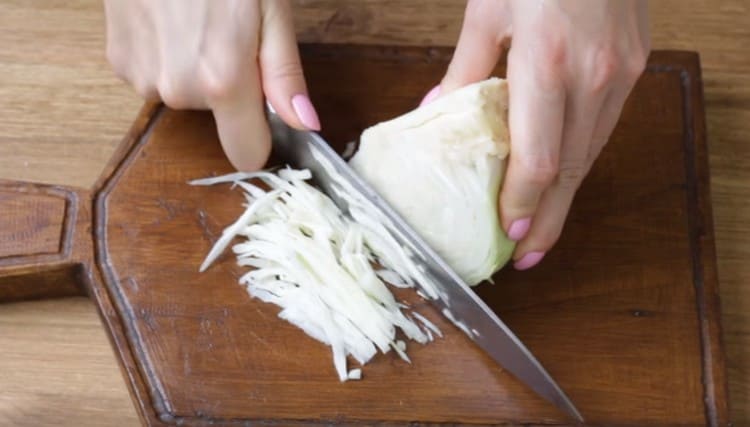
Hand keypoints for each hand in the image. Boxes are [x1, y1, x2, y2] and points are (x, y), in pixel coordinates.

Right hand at [103, 0, 319, 170]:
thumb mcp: (270, 11)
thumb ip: (284, 74)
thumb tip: (304, 123)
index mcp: (222, 80)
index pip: (247, 152)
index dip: (262, 135)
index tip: (266, 112)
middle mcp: (178, 90)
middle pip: (217, 118)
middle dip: (229, 87)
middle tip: (230, 35)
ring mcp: (143, 78)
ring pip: (186, 97)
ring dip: (196, 70)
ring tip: (196, 20)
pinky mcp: (118, 64)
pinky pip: (157, 78)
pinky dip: (167, 57)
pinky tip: (169, 20)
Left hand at [423, 0, 649, 269]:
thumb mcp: (488, 11)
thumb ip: (464, 69)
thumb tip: (437, 108)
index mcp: (546, 63)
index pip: (538, 160)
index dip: (522, 205)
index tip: (507, 237)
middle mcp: (593, 75)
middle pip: (571, 171)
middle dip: (547, 220)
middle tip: (529, 258)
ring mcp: (622, 71)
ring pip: (592, 154)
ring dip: (566, 196)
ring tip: (542, 228)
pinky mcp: (635, 63)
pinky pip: (604, 125)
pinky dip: (581, 158)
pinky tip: (563, 177)